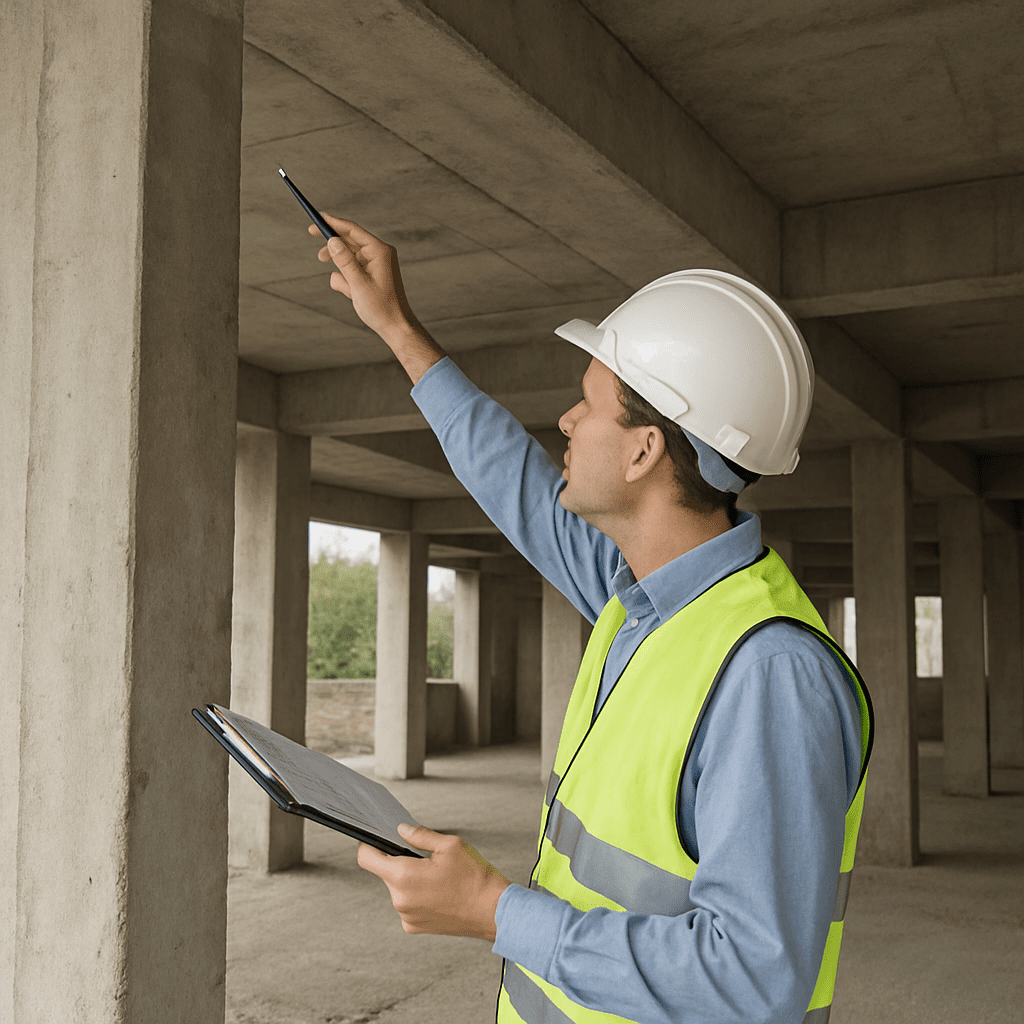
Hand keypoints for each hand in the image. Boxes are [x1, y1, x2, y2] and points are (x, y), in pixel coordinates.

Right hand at [310, 215, 420, 338]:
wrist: (395, 327)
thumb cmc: (381, 307)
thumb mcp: (358, 284)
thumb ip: (344, 261)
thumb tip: (332, 240)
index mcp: (379, 251)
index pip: (352, 230)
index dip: (333, 223)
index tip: (316, 218)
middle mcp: (378, 254)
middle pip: (349, 242)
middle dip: (334, 249)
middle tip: (317, 250)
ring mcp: (374, 264)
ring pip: (347, 259)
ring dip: (342, 273)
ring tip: (349, 290)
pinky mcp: (370, 274)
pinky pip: (351, 271)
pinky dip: (347, 282)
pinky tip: (353, 295)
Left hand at [357, 824, 510, 940]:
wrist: (494, 912)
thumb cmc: (475, 878)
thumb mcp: (450, 845)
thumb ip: (420, 836)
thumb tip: (402, 830)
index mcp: (404, 876)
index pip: (367, 859)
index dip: (368, 845)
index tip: (373, 838)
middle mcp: (399, 900)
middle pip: (385, 872)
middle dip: (399, 861)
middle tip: (425, 857)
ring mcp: (406, 916)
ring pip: (397, 888)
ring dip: (409, 879)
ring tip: (437, 876)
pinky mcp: (415, 927)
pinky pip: (407, 904)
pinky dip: (416, 895)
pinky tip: (438, 891)